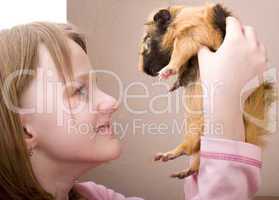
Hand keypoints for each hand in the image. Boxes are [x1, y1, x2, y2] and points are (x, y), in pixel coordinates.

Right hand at [198, 17, 266, 140]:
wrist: (225, 100)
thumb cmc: (213, 80)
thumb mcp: (204, 60)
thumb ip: (204, 48)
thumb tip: (204, 44)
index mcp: (235, 40)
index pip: (234, 23)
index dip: (228, 22)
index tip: (226, 24)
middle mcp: (250, 46)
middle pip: (248, 30)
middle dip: (240, 31)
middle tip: (232, 37)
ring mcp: (260, 57)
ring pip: (257, 42)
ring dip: (250, 42)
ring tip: (240, 50)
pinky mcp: (263, 68)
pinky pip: (261, 56)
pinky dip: (255, 56)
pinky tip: (245, 62)